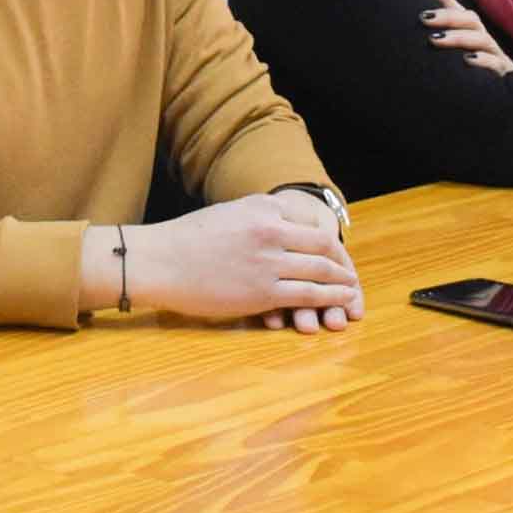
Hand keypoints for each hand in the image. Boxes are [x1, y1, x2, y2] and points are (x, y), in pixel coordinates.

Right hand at [89, 191, 362, 332]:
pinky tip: (337, 303)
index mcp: (263, 208)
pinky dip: (330, 299)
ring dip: (343, 283)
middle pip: (324, 247)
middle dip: (344, 264)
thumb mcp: (229, 213)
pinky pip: (308, 295)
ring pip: (322, 272)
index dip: (331, 242)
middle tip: (353, 275)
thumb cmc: (187, 239)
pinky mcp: (263, 292)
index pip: (312, 223)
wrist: (159, 261)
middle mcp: (272, 230)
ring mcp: (269, 262)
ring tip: (352, 291)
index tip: (337, 254)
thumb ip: (259, 216)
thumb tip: (284, 222)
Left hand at [422, 0, 512, 75]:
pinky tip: (467, 59)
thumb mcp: (456, 57)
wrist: (501, 107)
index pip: (461, 12)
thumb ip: (443, 31)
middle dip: (448, 17)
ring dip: (458, 37)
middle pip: (472, 21)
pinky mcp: (504, 76)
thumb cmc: (475, 78)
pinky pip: (496, 64)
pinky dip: (483, 60)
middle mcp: (486, 44)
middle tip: (424, 18)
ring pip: (483, 40)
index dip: (444, 0)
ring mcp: (497, 59)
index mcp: (475, 37)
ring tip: (435, 38)